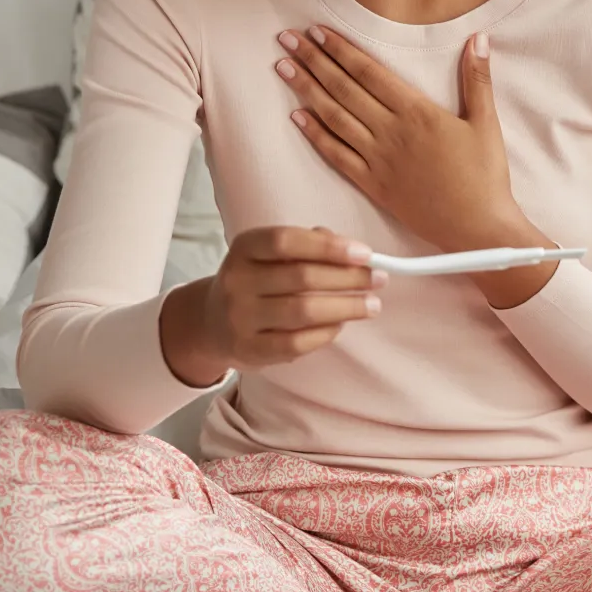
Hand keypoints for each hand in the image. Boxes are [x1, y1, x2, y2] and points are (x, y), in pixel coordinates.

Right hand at [160, 226, 384, 384]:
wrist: (212, 323)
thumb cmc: (257, 281)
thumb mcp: (271, 254)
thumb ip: (308, 245)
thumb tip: (350, 249)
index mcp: (244, 247)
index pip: (286, 241)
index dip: (328, 247)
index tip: (365, 253)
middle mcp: (237, 281)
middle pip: (301, 277)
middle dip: (348, 278)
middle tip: (379, 279)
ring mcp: (240, 318)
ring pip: (303, 311)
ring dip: (346, 307)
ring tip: (372, 305)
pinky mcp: (250, 349)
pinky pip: (297, 343)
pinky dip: (326, 333)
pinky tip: (342, 325)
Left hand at [275, 27, 532, 253]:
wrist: (477, 228)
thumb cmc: (485, 177)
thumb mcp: (486, 122)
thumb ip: (478, 78)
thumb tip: (480, 38)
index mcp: (417, 112)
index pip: (369, 71)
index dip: (340, 49)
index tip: (317, 32)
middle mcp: (391, 132)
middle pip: (344, 89)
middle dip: (314, 61)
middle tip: (288, 40)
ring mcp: (378, 159)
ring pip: (334, 117)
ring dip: (306, 90)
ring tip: (284, 68)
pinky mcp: (373, 185)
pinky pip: (336, 155)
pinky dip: (315, 134)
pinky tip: (296, 116)